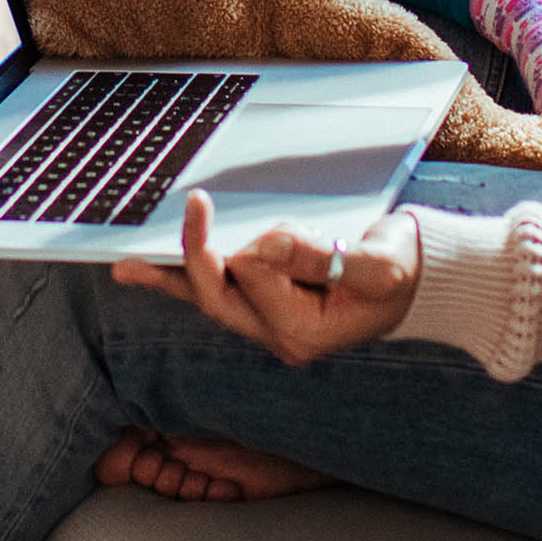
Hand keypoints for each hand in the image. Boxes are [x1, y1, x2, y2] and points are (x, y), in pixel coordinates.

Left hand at [112, 191, 420, 362]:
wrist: (418, 283)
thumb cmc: (403, 271)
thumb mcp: (376, 265)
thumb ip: (324, 257)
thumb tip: (266, 242)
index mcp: (303, 331)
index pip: (258, 280)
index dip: (261, 247)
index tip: (283, 226)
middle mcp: (278, 335)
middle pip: (218, 297)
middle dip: (198, 253)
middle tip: (192, 205)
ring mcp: (268, 323)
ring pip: (208, 297)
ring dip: (167, 276)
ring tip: (122, 265)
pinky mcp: (263, 305)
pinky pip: (215, 292)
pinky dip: (180, 278)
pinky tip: (145, 270)